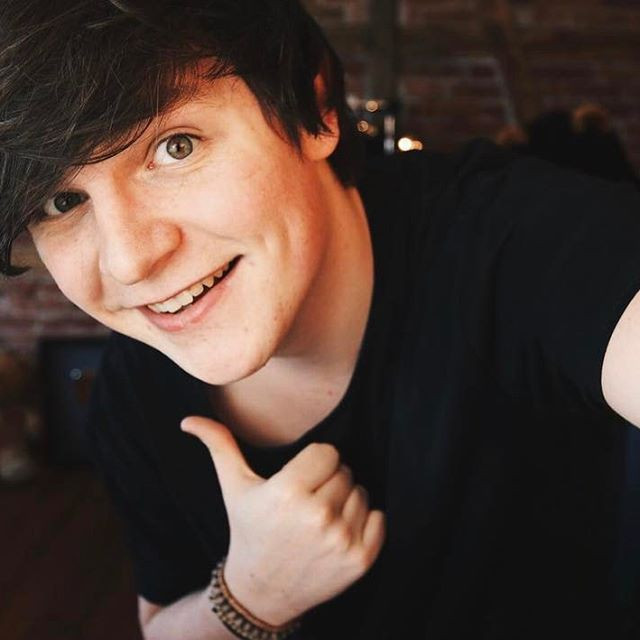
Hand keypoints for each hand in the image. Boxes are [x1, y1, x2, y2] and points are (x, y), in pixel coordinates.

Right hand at [181, 415, 385, 625]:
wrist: (261, 591)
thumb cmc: (248, 530)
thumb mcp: (233, 487)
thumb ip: (219, 447)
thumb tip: (188, 420)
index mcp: (287, 493)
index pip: (328, 452)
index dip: (314, 463)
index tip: (300, 480)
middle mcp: (316, 517)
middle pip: (345, 471)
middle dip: (329, 482)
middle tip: (307, 502)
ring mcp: (340, 541)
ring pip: (361, 493)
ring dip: (346, 501)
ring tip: (319, 519)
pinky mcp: (359, 561)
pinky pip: (379, 518)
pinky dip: (365, 522)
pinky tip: (337, 533)